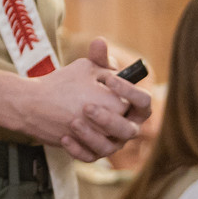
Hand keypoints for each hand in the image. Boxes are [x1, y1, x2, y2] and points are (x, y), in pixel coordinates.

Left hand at [11, 42, 151, 159]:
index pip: (144, 102)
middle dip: (108, 119)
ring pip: (108, 148)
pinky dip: (77, 148)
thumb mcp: (90, 70)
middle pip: (128, 130)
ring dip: (91, 135)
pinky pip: (89, 156)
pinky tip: (64, 137)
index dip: (131, 92)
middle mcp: (126, 128)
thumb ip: (98, 58)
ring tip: (73, 121)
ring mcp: (111, 143)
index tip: (111, 80)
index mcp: (134, 107)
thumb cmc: (82, 85)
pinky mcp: (92, 153)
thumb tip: (99, 42)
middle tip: (87, 107)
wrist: (53, 104)